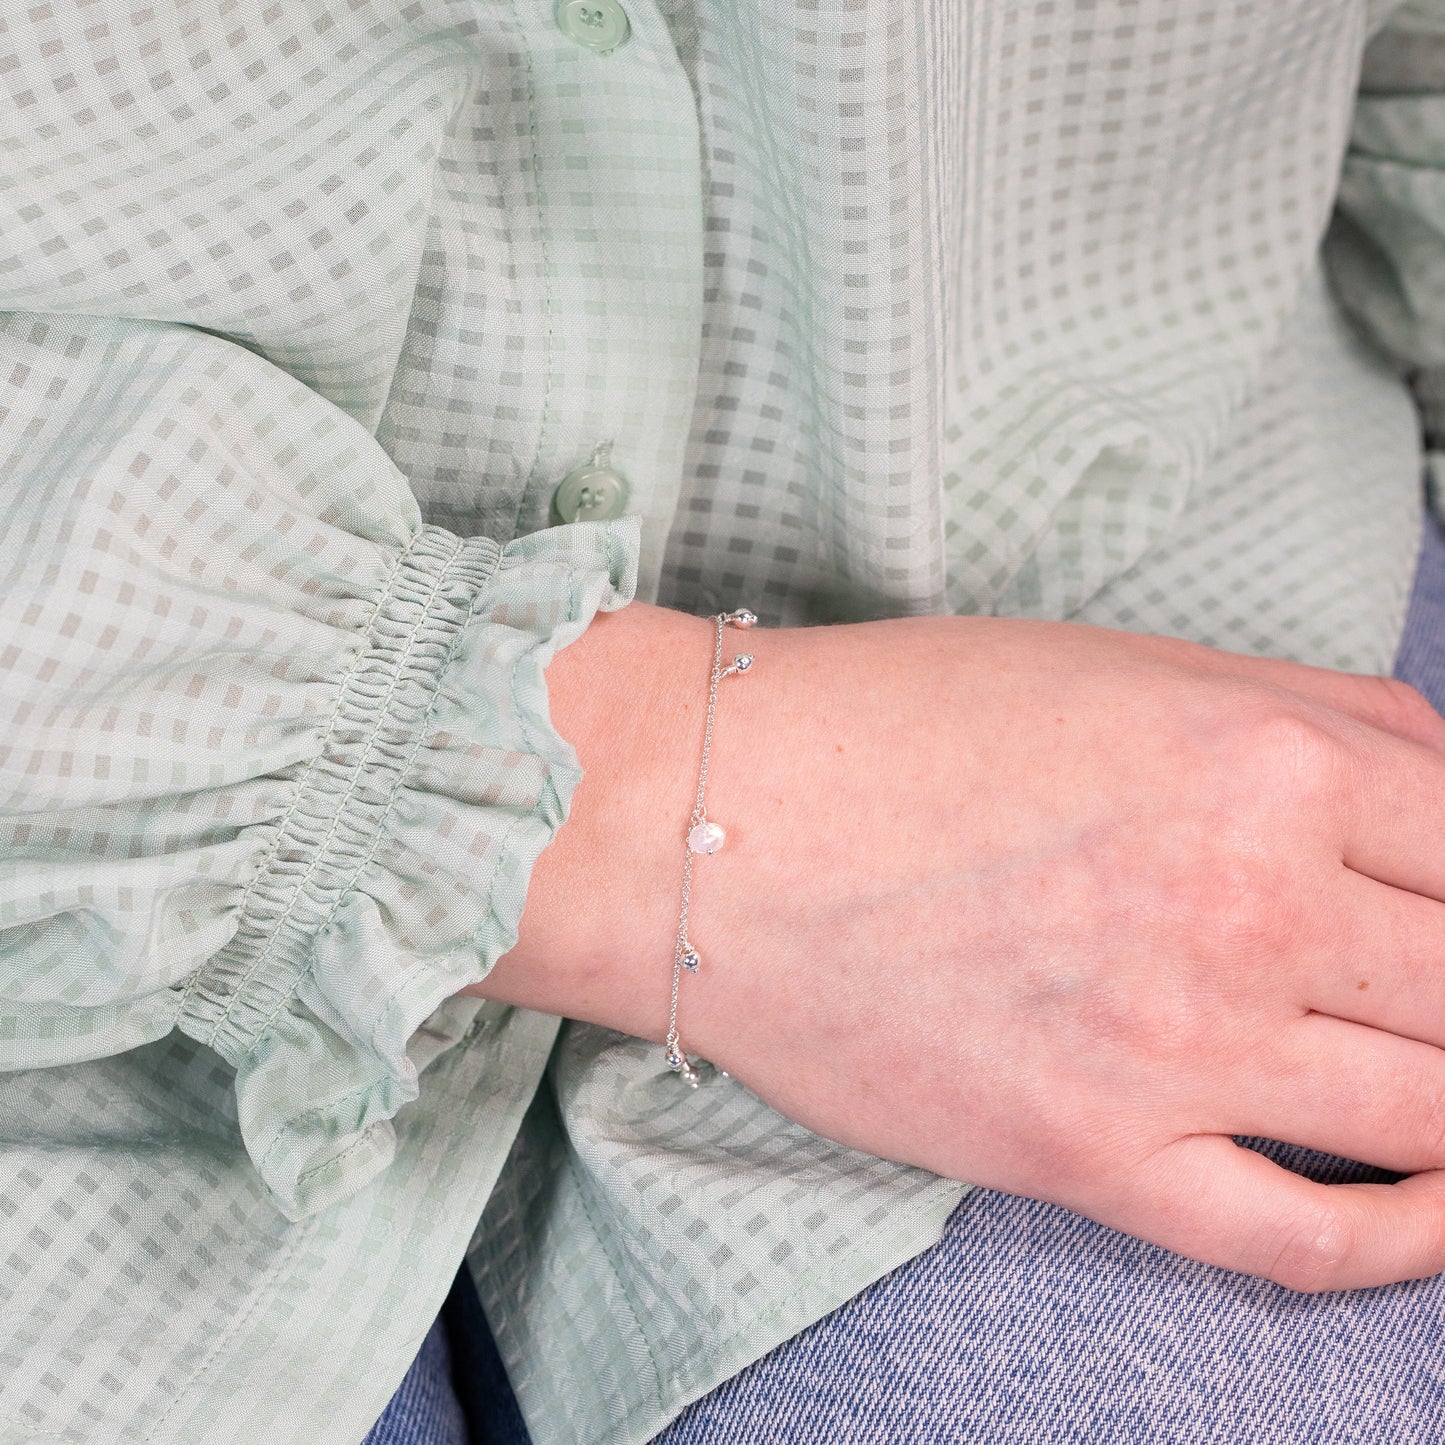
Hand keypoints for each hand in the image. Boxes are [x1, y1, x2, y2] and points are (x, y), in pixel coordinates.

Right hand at [471, 602, 1444, 1290]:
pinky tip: (1425, 1206)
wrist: (711, 823)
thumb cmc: (892, 723)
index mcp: (1263, 765)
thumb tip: (1441, 783)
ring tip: (1420, 1063)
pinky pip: (1309, 1239)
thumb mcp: (1120, 665)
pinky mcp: (1090, 1157)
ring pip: (1431, 1110)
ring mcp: (1175, 1049)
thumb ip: (1309, 713)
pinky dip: (1405, 1239)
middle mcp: (1247, 909)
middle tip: (1418, 979)